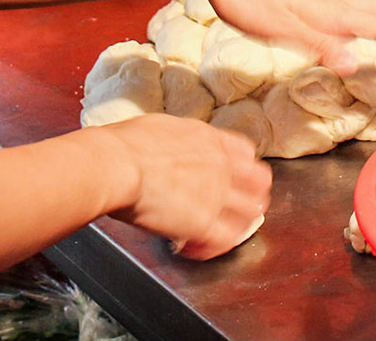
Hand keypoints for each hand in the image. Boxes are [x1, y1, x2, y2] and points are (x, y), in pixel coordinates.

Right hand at [99, 115, 271, 258]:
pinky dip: (214, 247)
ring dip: (238, 224)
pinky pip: (225, 240)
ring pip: (251, 214)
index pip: (246, 153)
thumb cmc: (125, 145)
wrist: (116, 165)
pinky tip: (195, 248)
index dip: (243, 168)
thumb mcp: (163, 128)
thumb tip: (172, 148)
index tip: (234, 177)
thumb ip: (180, 142)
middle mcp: (221, 165)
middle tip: (235, 208)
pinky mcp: (204, 223)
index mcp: (210, 140)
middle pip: (259, 183)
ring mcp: (217, 195)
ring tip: (219, 232)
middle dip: (251, 196)